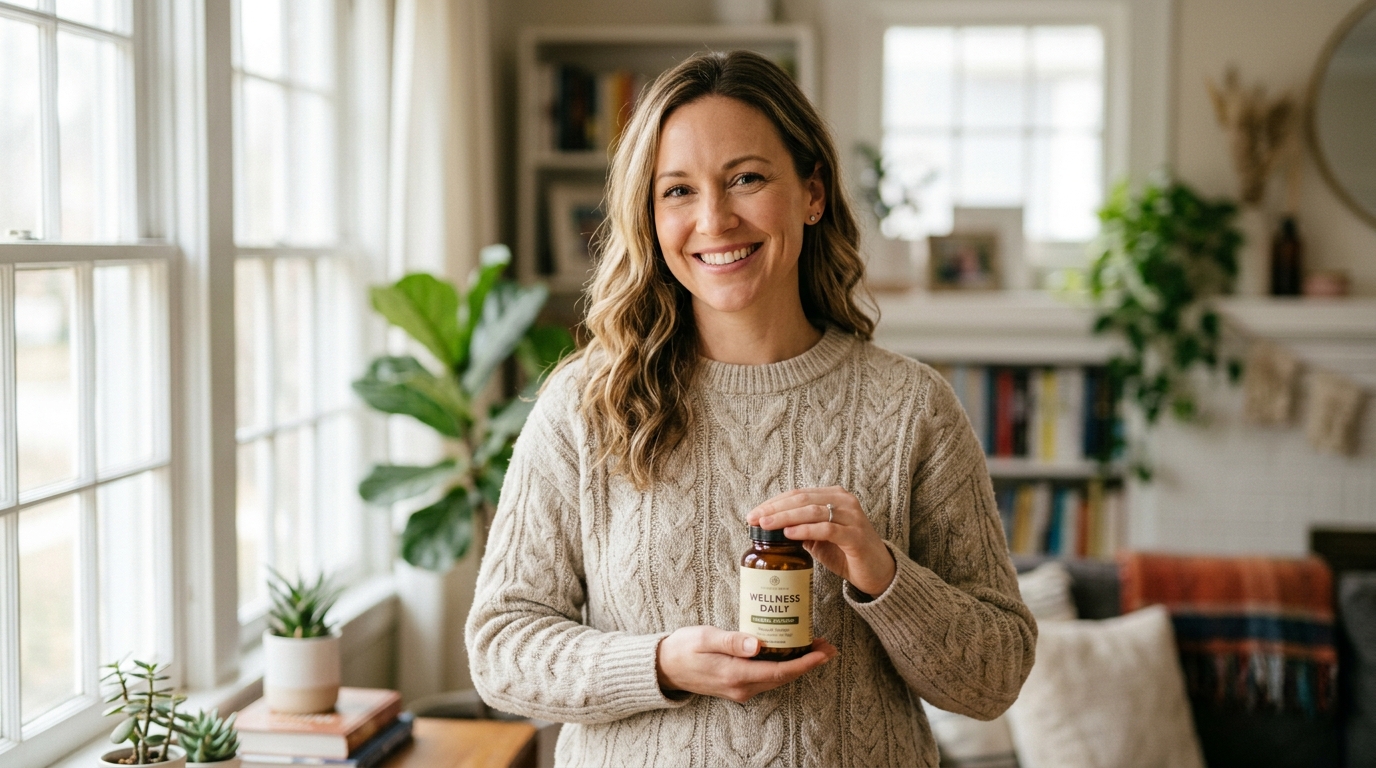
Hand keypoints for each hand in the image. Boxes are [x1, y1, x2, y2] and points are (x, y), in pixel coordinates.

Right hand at [656, 626, 835, 702]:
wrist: (664, 668)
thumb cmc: (683, 648)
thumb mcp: (704, 638)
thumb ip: (731, 641)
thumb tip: (757, 644)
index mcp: (735, 674)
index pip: (779, 671)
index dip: (805, 663)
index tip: (824, 652)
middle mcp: (741, 687)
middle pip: (784, 677)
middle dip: (808, 663)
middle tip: (827, 645)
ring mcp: (740, 689)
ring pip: (777, 679)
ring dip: (798, 665)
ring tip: (814, 647)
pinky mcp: (738, 686)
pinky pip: (767, 678)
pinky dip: (783, 666)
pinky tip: (789, 652)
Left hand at [747, 486, 896, 597]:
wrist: (877, 572)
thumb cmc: (846, 553)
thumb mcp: (818, 538)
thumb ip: (799, 529)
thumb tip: (768, 528)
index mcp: (834, 496)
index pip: (798, 494)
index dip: (773, 502)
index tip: (753, 513)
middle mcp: (844, 501)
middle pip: (802, 499)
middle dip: (774, 509)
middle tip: (754, 519)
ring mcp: (852, 517)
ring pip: (812, 511)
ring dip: (785, 518)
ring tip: (766, 525)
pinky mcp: (855, 535)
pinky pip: (826, 529)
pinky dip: (805, 530)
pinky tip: (789, 534)